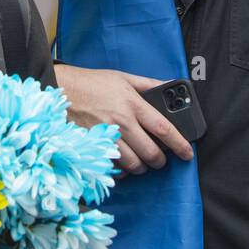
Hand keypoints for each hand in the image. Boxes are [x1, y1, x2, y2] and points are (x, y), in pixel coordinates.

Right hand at [55, 63, 193, 174]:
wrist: (60, 89)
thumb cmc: (91, 83)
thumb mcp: (123, 77)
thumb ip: (148, 84)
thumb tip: (171, 85)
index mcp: (132, 104)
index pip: (164, 129)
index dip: (180, 144)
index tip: (187, 153)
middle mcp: (121, 122)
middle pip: (151, 152)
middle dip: (160, 161)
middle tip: (160, 160)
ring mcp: (106, 136)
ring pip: (133, 164)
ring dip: (142, 167)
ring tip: (141, 162)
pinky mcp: (93, 147)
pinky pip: (113, 168)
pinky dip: (122, 171)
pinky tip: (123, 164)